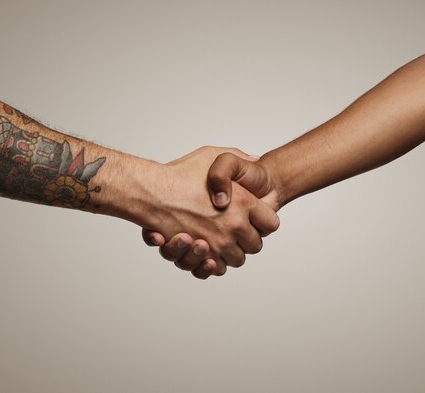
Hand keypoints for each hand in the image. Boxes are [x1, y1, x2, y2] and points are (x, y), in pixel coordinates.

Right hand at [141, 147, 279, 278]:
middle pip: (256, 245)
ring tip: (218, 239)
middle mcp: (235, 226)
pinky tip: (208, 251)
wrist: (152, 192)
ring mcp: (219, 244)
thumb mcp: (213, 156)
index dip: (263, 221)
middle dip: (247, 239)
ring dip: (230, 252)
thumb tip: (254, 159)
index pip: (272, 223)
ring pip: (238, 259)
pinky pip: (218, 268)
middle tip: (234, 229)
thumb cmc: (180, 174)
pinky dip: (214, 264)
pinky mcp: (202, 256)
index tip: (253, 217)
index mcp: (244, 203)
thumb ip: (237, 157)